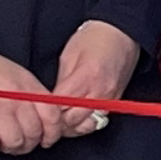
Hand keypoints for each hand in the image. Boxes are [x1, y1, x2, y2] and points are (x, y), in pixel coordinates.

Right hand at [0, 36, 59, 157]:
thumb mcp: (16, 75)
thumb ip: (32, 95)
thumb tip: (45, 118)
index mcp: (28, 86)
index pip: (52, 116)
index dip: (52, 133)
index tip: (47, 140)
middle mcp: (15, 99)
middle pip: (34, 133)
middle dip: (29, 144)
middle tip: (20, 144)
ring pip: (14, 143)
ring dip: (10, 148)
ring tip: (3, 142)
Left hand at [49, 19, 137, 137]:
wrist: (121, 33)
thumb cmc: (95, 39)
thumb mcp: (69, 56)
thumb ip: (61, 82)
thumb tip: (52, 100)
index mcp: (85, 77)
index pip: (60, 105)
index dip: (46, 109)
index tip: (39, 108)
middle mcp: (100, 92)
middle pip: (72, 121)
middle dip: (58, 121)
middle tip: (48, 116)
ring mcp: (110, 99)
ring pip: (86, 125)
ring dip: (72, 125)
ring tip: (63, 118)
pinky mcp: (115, 102)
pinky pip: (98, 120)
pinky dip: (86, 121)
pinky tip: (78, 116)